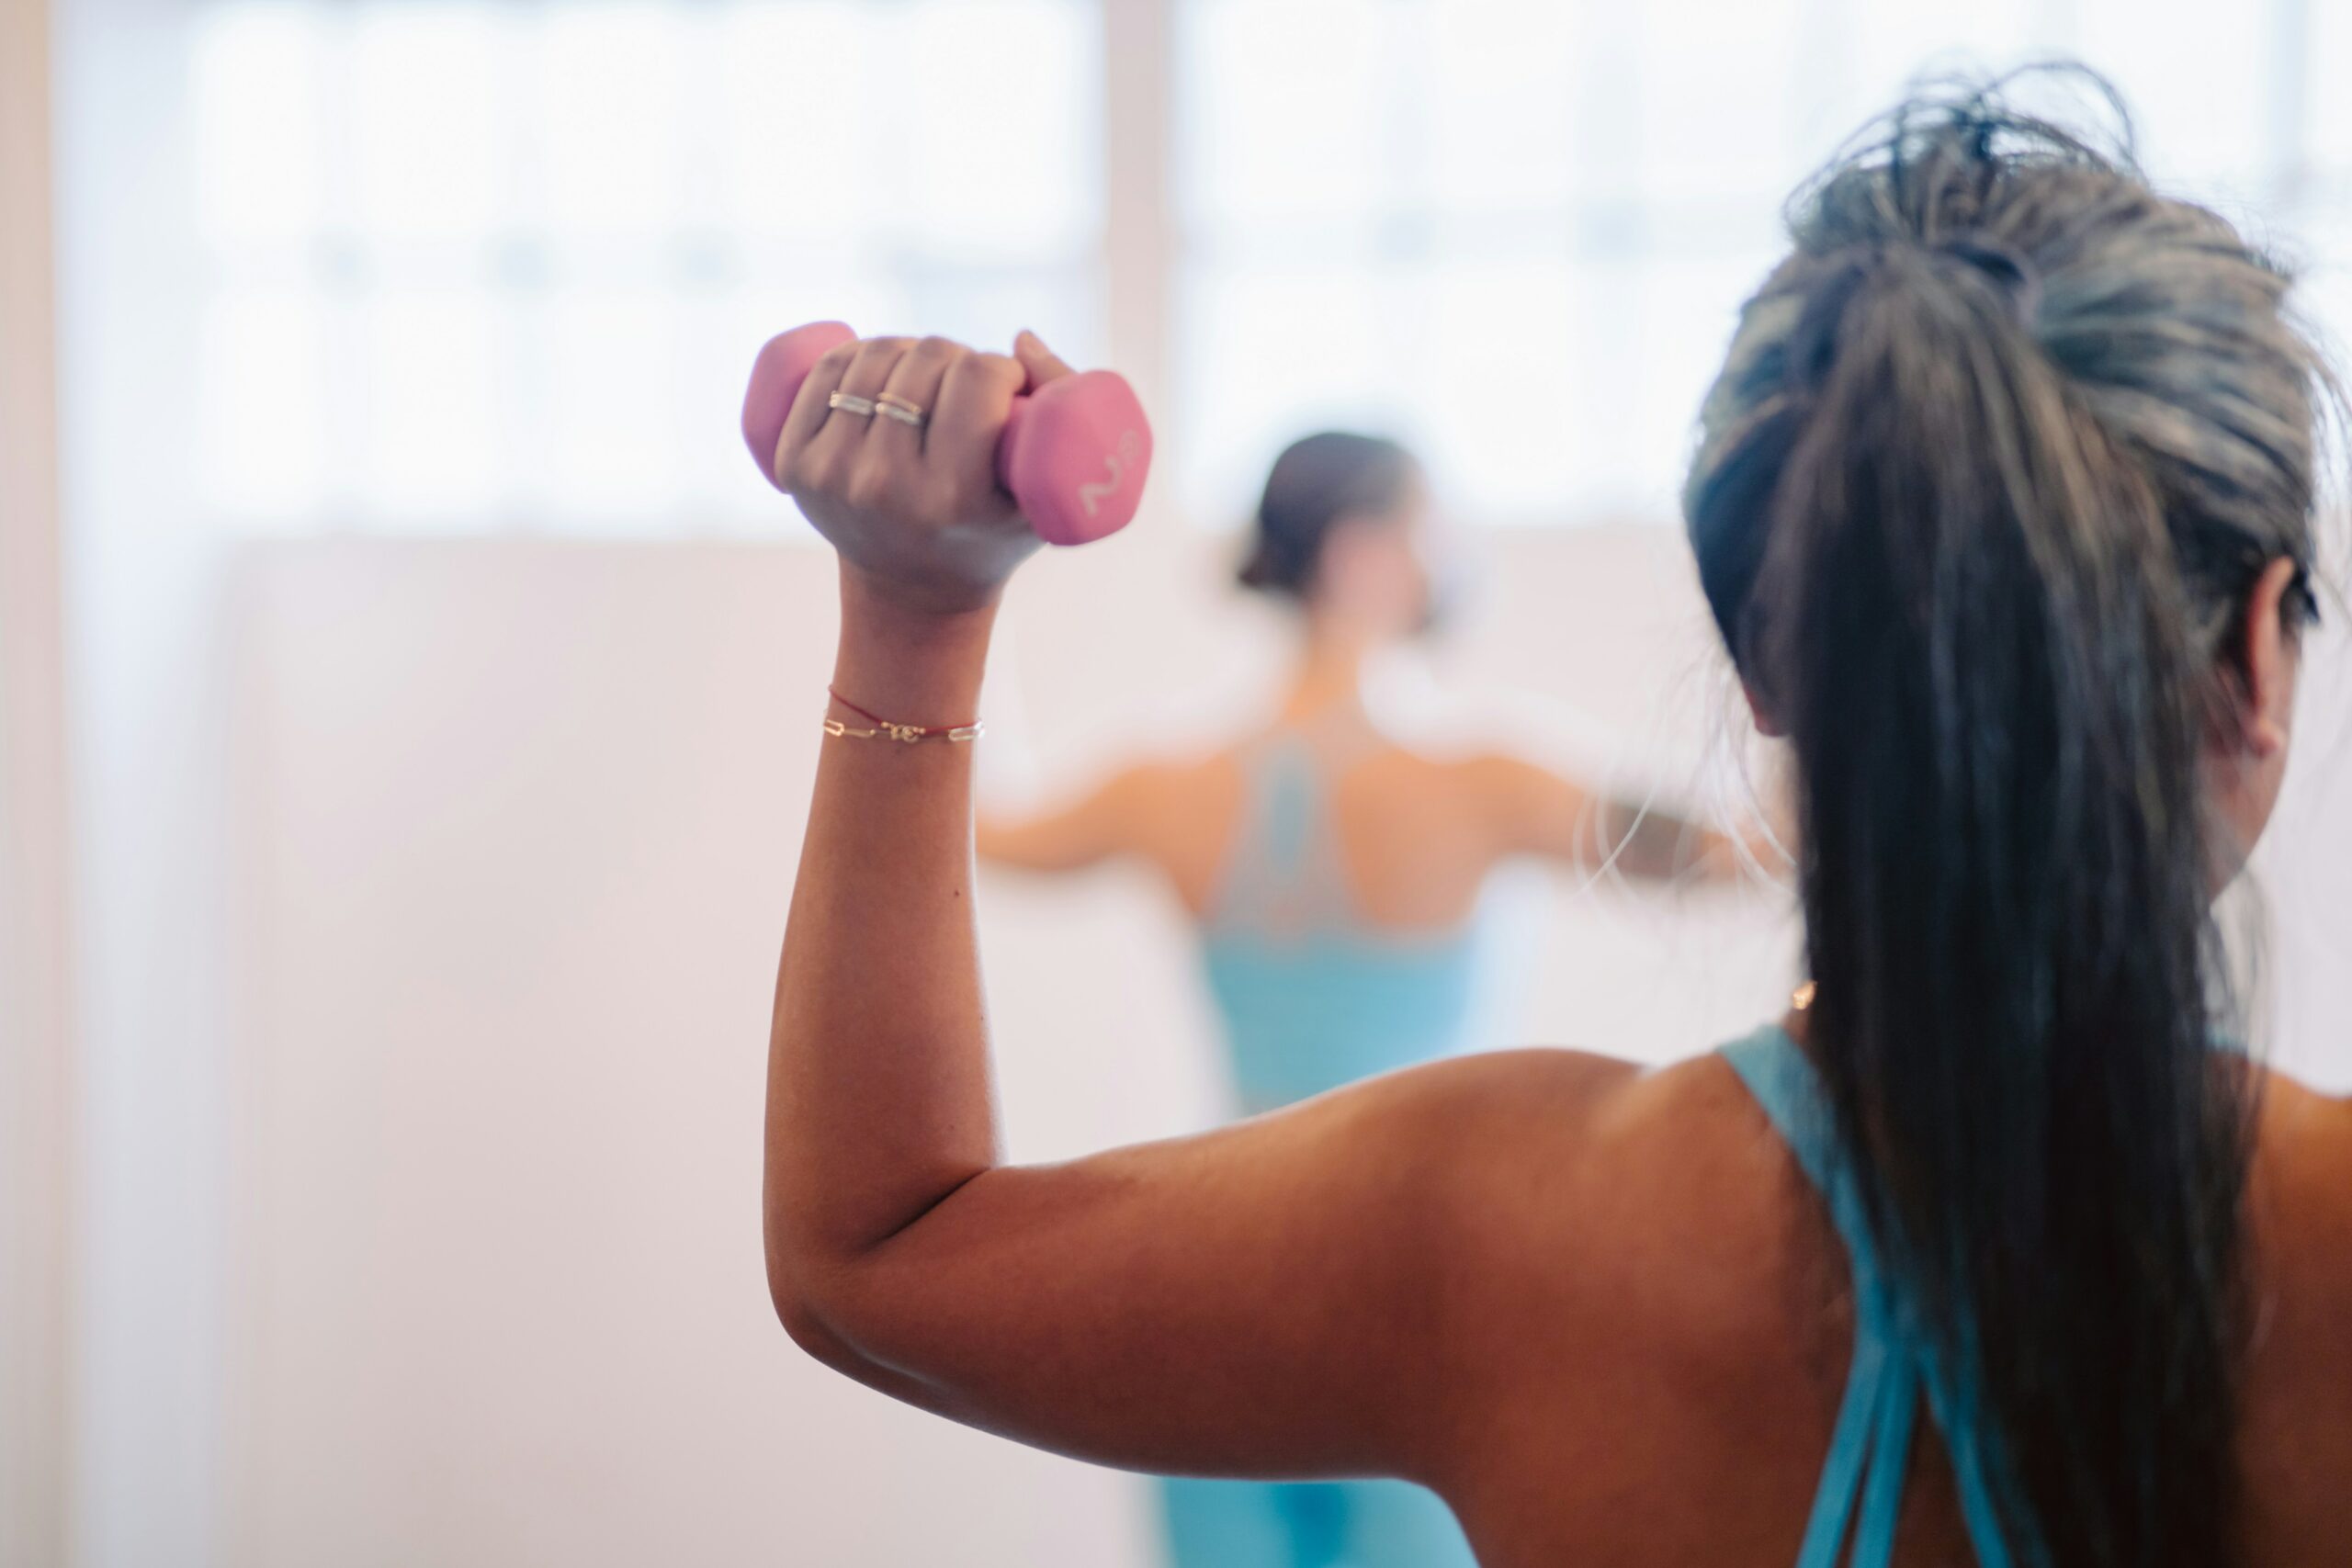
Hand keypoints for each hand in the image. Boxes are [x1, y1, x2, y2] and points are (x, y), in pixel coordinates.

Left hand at [776, 331, 1074, 615]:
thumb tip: (1020, 340)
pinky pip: (826, 370)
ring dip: (910, 351)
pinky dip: (857, 354)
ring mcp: (832, 474)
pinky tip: (882, 370)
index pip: (978, 377)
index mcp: (950, 497)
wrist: (911, 593)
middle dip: (959, 359)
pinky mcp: (795, 464)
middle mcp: (884, 486)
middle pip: (929, 357)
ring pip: (877, 353)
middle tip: (968, 390)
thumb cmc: (993, 534)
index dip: (1003, 370)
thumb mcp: (1047, 495)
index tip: (1009, 391)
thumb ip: (1064, 407)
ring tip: (929, 381)